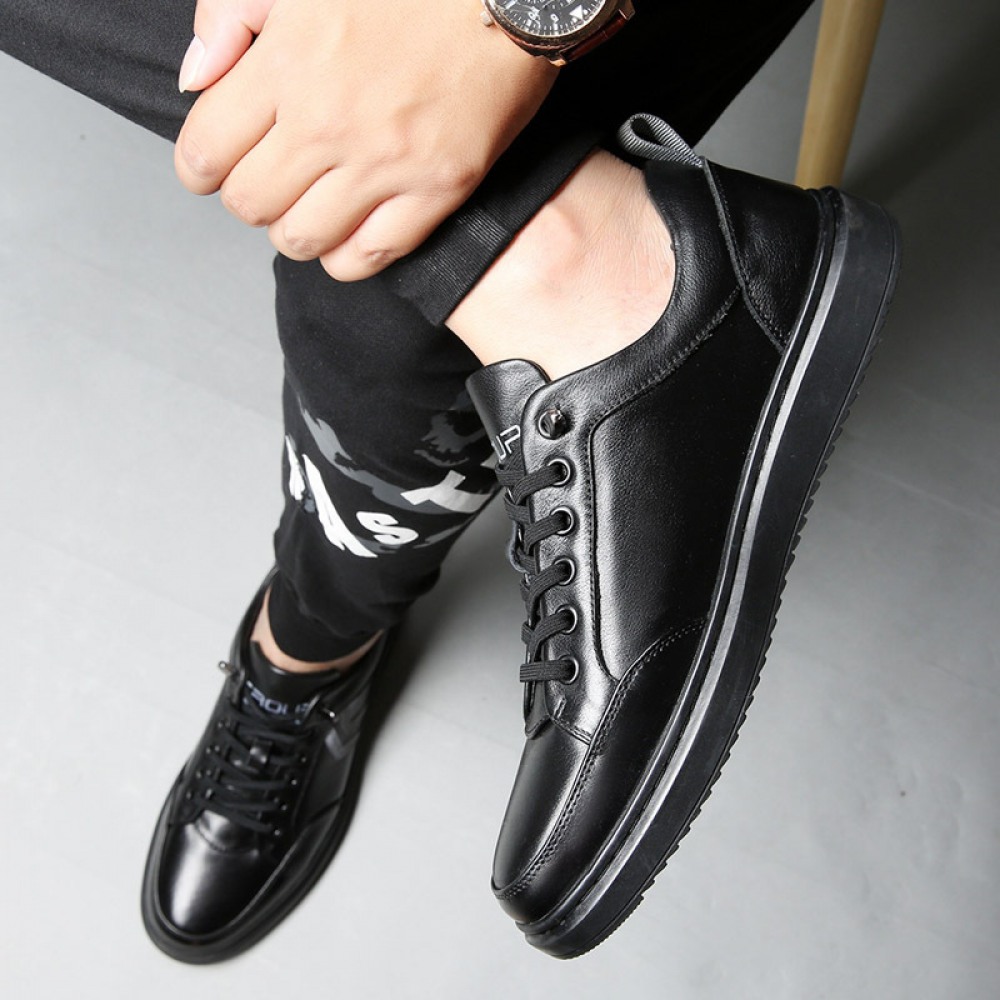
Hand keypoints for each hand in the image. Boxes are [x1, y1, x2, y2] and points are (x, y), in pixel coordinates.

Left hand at [175, 0, 557, 280]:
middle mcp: (329, 122)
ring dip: (295, 230)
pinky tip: (351, 229)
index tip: (215, 164)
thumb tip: (196, 81)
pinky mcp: (437, 189)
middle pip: (250, 206)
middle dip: (249, 197)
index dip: (200, 168)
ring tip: (312, 204)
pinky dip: (348, 255)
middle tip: (271, 177)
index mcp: (287, 63)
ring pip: (302, 240)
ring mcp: (386, 163)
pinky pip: (370, 257)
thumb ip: (230, 14)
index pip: (205, 153)